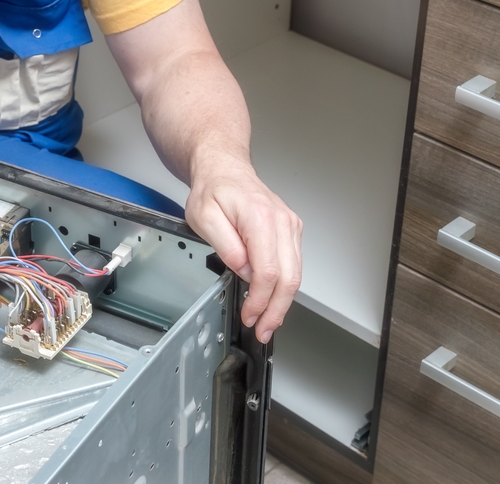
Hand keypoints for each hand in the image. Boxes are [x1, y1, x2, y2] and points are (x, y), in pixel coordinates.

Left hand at [185, 155, 301, 343]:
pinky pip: (294, 264)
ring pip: (296, 273)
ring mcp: (290, 225)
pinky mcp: (291, 229)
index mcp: (259, 218)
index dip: (260, 300)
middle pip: (289, 277)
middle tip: (263, 329)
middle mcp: (281, 221)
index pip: (268, 270)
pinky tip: (273, 299)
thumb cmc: (213, 190)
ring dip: (283, 302)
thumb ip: (225, 245)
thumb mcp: (203, 217)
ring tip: (268, 321)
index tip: (250, 315)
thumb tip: (244, 269)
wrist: (224, 169)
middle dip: (276, 310)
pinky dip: (285, 285)